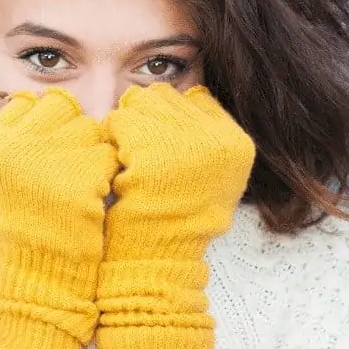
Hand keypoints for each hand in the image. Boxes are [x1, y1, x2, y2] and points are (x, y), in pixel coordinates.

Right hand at [0, 88, 118, 348]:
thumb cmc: (16, 226)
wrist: (37, 273)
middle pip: (60, 105)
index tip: (51, 142)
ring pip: (89, 127)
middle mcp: (13, 145)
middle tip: (73, 158)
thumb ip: (2, 141)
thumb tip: (23, 101)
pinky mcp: (81, 176)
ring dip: (92, 149)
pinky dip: (108, 171)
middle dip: (71, 128)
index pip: (27, 102)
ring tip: (83, 179)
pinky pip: (108, 154)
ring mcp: (48, 159)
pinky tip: (96, 193)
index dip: (45, 120)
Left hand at [95, 83, 255, 348]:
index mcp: (237, 143)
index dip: (171, 115)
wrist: (159, 257)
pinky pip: (119, 121)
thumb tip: (185, 91)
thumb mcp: (213, 175)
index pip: (197, 97)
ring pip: (138, 101)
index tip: (161, 143)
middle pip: (165, 94)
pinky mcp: (152, 148)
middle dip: (146, 117)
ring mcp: (185, 141)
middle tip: (141, 151)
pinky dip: (112, 140)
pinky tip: (119, 166)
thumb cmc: (179, 218)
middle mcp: (217, 138)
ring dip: (126, 126)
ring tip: (130, 159)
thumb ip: (206, 136)